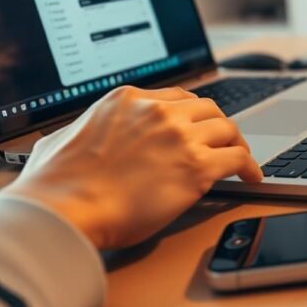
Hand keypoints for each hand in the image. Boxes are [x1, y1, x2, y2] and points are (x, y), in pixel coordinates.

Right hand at [4, 86, 261, 249]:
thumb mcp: (58, 139)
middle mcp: (157, 111)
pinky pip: (238, 158)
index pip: (176, 97)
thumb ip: (73, 132)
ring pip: (227, 129)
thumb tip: (62, 141)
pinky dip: (249, 167)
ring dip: (236, 144)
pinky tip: (251, 178)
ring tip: (242, 159)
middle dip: (218, 125)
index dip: (192, 113)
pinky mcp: (196, 167)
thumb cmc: (55, 185)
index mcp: (126, 100)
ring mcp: (179, 136)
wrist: (63, 208)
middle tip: (224, 141)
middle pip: (207, 108)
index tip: (197, 126)